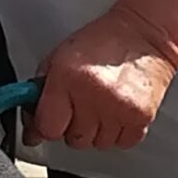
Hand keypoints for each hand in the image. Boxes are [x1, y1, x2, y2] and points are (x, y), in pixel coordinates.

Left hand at [25, 5, 177, 150]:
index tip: (45, 124)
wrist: (145, 34)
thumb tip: (32, 127)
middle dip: (71, 125)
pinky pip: (119, 143)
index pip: (47, 127)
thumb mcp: (60, 57)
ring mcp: (118, 110)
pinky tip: (117, 109)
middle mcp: (92, 96)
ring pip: (95, 144)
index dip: (44, 127)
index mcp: (68, 77)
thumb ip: (41, 90)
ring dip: (95, 130)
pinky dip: (117, 132)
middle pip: (71, 139)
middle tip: (80, 102)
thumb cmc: (103, 41)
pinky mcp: (140, 119)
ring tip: (101, 102)